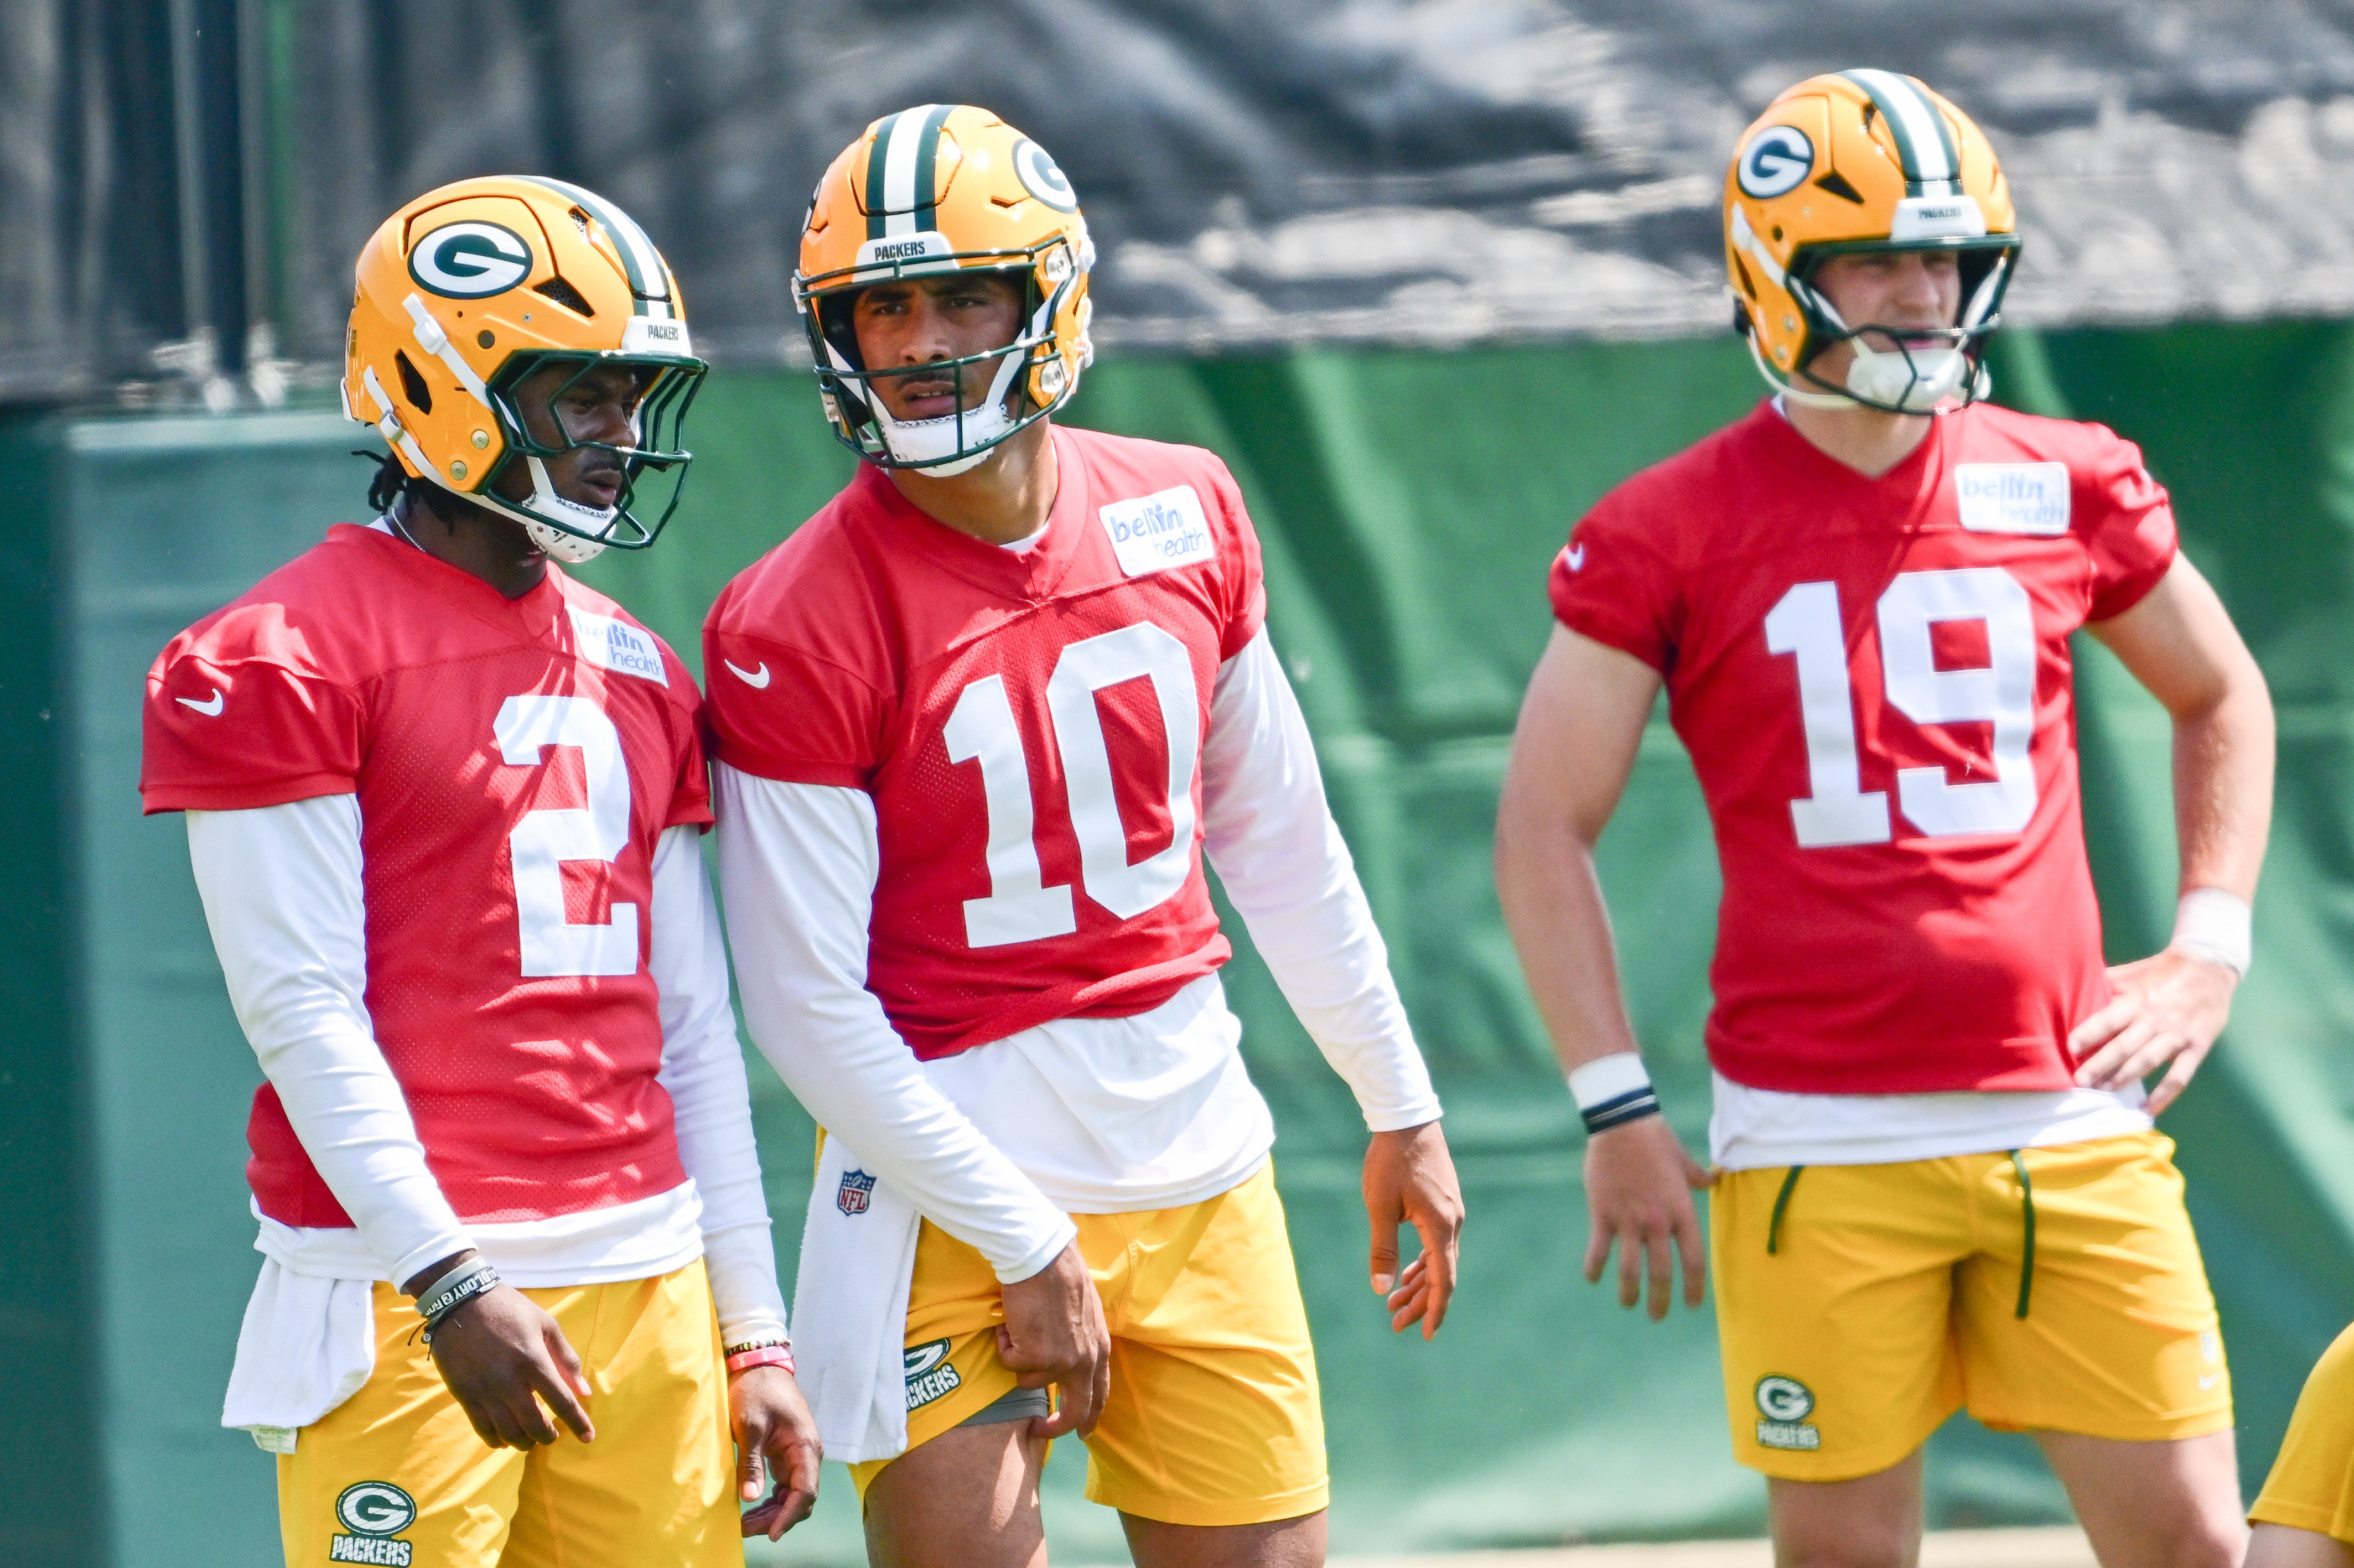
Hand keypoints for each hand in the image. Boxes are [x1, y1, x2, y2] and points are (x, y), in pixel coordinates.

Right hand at [423, 1284, 595, 1448]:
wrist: (460, 1301)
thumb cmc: (510, 1309)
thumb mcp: (546, 1324)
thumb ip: (566, 1359)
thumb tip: (584, 1392)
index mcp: (534, 1360)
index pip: (562, 1401)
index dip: (578, 1423)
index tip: (588, 1437)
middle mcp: (509, 1380)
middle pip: (534, 1424)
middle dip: (548, 1436)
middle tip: (553, 1436)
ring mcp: (484, 1390)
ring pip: (508, 1432)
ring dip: (524, 1442)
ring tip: (531, 1438)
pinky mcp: (464, 1394)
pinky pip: (482, 1428)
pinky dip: (496, 1440)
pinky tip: (505, 1439)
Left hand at [731, 1364, 820, 1538]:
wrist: (759, 1366)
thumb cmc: (756, 1391)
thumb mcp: (749, 1426)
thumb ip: (751, 1463)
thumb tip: (750, 1498)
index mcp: (805, 1446)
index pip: (806, 1491)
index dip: (789, 1516)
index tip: (771, 1534)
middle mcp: (807, 1454)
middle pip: (801, 1498)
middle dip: (777, 1518)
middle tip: (746, 1529)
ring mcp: (797, 1455)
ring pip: (792, 1495)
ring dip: (772, 1512)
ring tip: (745, 1523)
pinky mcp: (786, 1455)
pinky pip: (784, 1485)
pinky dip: (770, 1500)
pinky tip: (752, 1506)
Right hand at [996, 1241, 1108, 1439]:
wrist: (1043, 1259)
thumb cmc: (1061, 1277)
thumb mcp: (1086, 1315)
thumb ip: (1082, 1341)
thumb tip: (1068, 1363)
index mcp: (1100, 1349)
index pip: (1100, 1394)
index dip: (1091, 1416)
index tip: (1082, 1432)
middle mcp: (1086, 1361)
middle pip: (1076, 1411)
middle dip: (1057, 1427)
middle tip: (1040, 1429)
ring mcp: (1060, 1362)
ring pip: (1029, 1381)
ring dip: (1018, 1358)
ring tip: (1019, 1327)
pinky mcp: (1034, 1357)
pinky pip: (1009, 1361)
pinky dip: (1004, 1343)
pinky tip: (1011, 1321)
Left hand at [1364, 1122, 1463, 1339]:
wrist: (1407, 1120)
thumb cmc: (1390, 1161)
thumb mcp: (1379, 1205)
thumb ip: (1381, 1248)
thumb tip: (1380, 1289)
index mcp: (1440, 1226)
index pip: (1442, 1280)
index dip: (1434, 1310)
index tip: (1424, 1335)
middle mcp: (1453, 1222)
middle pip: (1442, 1275)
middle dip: (1420, 1302)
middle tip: (1395, 1324)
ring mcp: (1451, 1213)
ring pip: (1439, 1259)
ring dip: (1419, 1283)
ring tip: (1395, 1303)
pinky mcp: (1444, 1204)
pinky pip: (1437, 1243)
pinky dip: (1422, 1262)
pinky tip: (1406, 1273)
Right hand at [1582, 1115, 1710, 1320]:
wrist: (1622, 1124)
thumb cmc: (1655, 1139)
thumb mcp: (1683, 1160)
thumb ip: (1698, 1176)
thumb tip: (1712, 1180)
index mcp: (1681, 1212)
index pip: (1693, 1261)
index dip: (1693, 1288)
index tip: (1691, 1305)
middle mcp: (1658, 1223)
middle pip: (1662, 1274)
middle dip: (1660, 1301)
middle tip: (1657, 1317)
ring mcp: (1629, 1221)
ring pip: (1630, 1270)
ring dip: (1629, 1293)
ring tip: (1627, 1304)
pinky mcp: (1603, 1214)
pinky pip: (1599, 1251)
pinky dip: (1595, 1268)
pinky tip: (1593, 1278)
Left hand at [2069, 948, 2238, 1114]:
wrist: (2211, 966)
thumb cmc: (2161, 971)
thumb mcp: (2132, 973)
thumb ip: (2105, 984)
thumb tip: (2068, 990)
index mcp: (2138, 999)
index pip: (2109, 1018)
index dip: (2090, 1033)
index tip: (2070, 1048)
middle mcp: (2156, 1018)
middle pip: (2125, 1046)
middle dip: (2101, 1065)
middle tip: (2080, 1082)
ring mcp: (2178, 1034)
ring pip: (2148, 1061)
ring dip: (2125, 1079)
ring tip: (2105, 1092)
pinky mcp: (2197, 1047)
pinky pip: (2180, 1076)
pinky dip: (2164, 1095)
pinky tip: (2147, 1109)